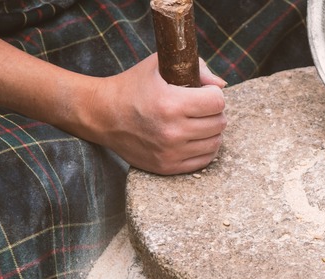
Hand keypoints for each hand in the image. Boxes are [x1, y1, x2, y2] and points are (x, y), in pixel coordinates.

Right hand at [85, 54, 227, 174]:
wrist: (101, 115)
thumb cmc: (133, 86)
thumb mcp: (159, 66)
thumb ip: (195, 68)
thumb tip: (222, 85)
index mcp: (170, 103)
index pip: (217, 102)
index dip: (214, 94)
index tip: (204, 92)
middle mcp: (171, 131)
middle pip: (219, 123)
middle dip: (214, 112)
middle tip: (201, 107)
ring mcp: (170, 152)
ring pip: (215, 142)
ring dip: (212, 131)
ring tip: (199, 122)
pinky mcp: (167, 167)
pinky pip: (204, 160)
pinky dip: (205, 148)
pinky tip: (195, 138)